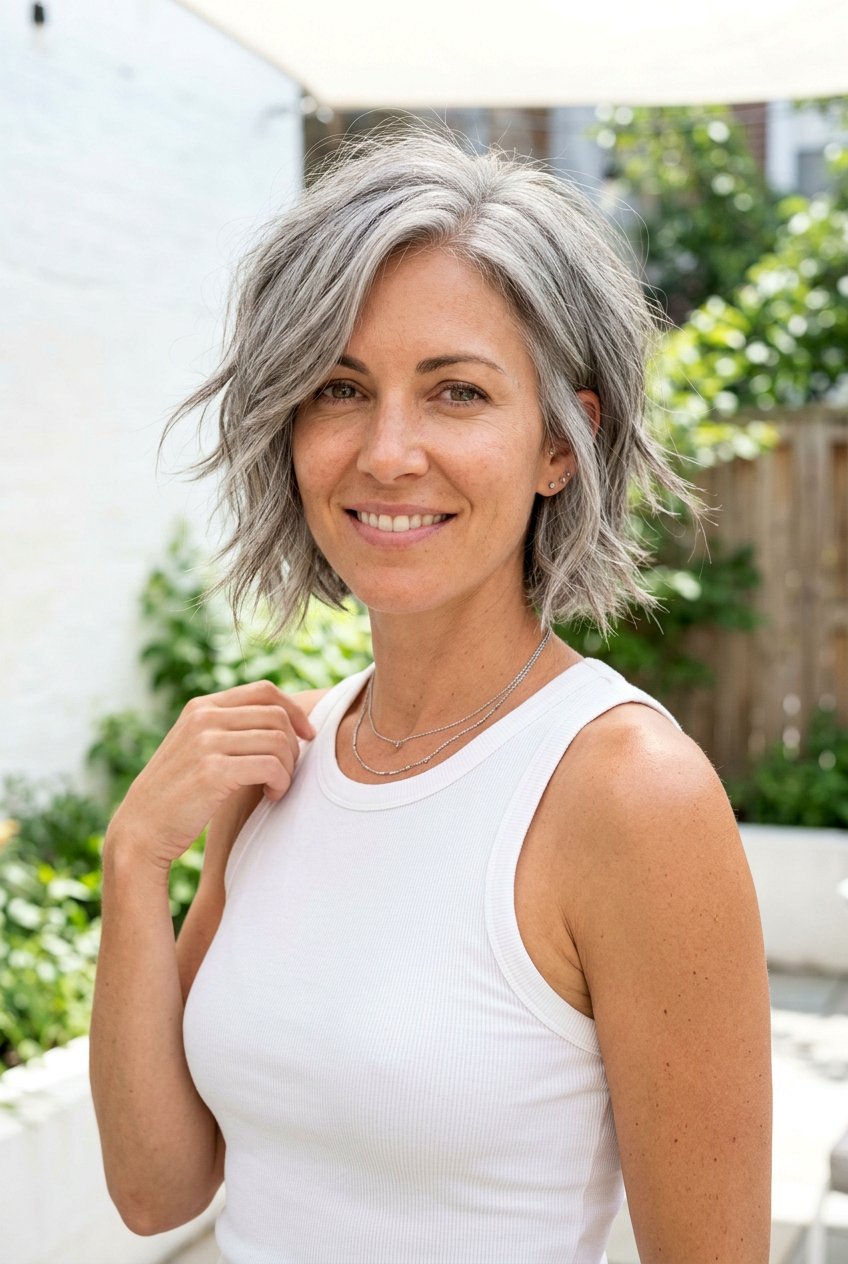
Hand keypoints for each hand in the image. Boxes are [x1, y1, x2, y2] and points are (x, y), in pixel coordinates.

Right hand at [106, 680, 315, 870]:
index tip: (308, 735)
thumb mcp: (198, 749)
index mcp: (201, 707)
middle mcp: (203, 717)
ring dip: (288, 767)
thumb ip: (229, 730)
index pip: (264, 690)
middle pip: (276, 715)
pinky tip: (272, 795)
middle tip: (287, 771)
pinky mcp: (212, 771)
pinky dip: (281, 782)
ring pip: (278, 740)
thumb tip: (284, 722)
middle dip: (294, 744)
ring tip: (277, 787)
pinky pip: (270, 765)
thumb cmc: (179, 795)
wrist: (141, 831)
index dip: (294, 710)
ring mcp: (206, 742)